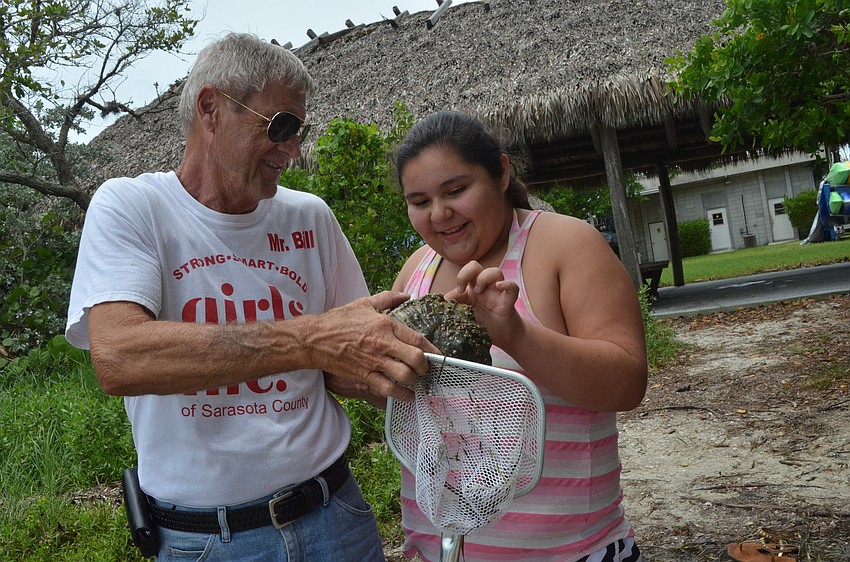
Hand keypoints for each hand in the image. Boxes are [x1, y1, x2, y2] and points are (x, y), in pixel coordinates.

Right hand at [306, 291, 438, 401]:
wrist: (314, 339)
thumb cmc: (339, 320)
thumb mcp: (364, 304)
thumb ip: (388, 298)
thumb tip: (406, 295)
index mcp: (386, 325)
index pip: (418, 339)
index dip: (433, 350)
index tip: (439, 356)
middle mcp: (383, 344)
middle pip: (416, 359)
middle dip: (425, 367)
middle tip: (425, 369)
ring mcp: (374, 362)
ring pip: (405, 376)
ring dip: (414, 381)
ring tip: (415, 380)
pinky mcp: (364, 376)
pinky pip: (387, 389)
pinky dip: (401, 395)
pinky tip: (407, 396)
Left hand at [445, 262, 521, 343]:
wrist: (504, 336)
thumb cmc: (486, 323)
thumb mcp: (467, 312)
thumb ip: (458, 303)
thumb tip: (445, 298)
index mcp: (473, 288)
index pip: (466, 272)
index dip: (459, 278)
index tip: (455, 295)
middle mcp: (485, 287)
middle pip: (476, 266)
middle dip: (467, 273)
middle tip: (464, 289)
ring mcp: (497, 292)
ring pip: (495, 272)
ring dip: (484, 278)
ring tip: (479, 292)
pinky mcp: (508, 302)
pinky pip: (513, 288)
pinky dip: (507, 284)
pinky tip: (500, 286)